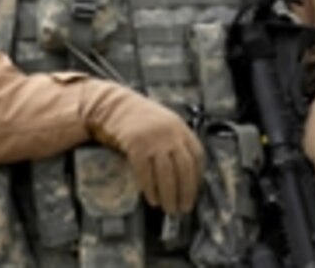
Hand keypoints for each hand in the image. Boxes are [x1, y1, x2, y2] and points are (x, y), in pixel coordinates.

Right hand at [80, 81, 203, 214]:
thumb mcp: (166, 125)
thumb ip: (177, 142)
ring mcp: (154, 140)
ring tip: (169, 209)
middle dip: (186, 191)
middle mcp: (171, 134)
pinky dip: (150, 188)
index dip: (198, 177)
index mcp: (182, 128)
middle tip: (184, 208)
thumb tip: (186, 173)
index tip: (196, 193)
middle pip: (184, 167)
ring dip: (169, 195)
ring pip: (166, 173)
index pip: (197, 156)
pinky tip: (152, 199)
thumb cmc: (142, 119)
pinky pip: (145, 172)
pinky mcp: (136, 145)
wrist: (116, 106)